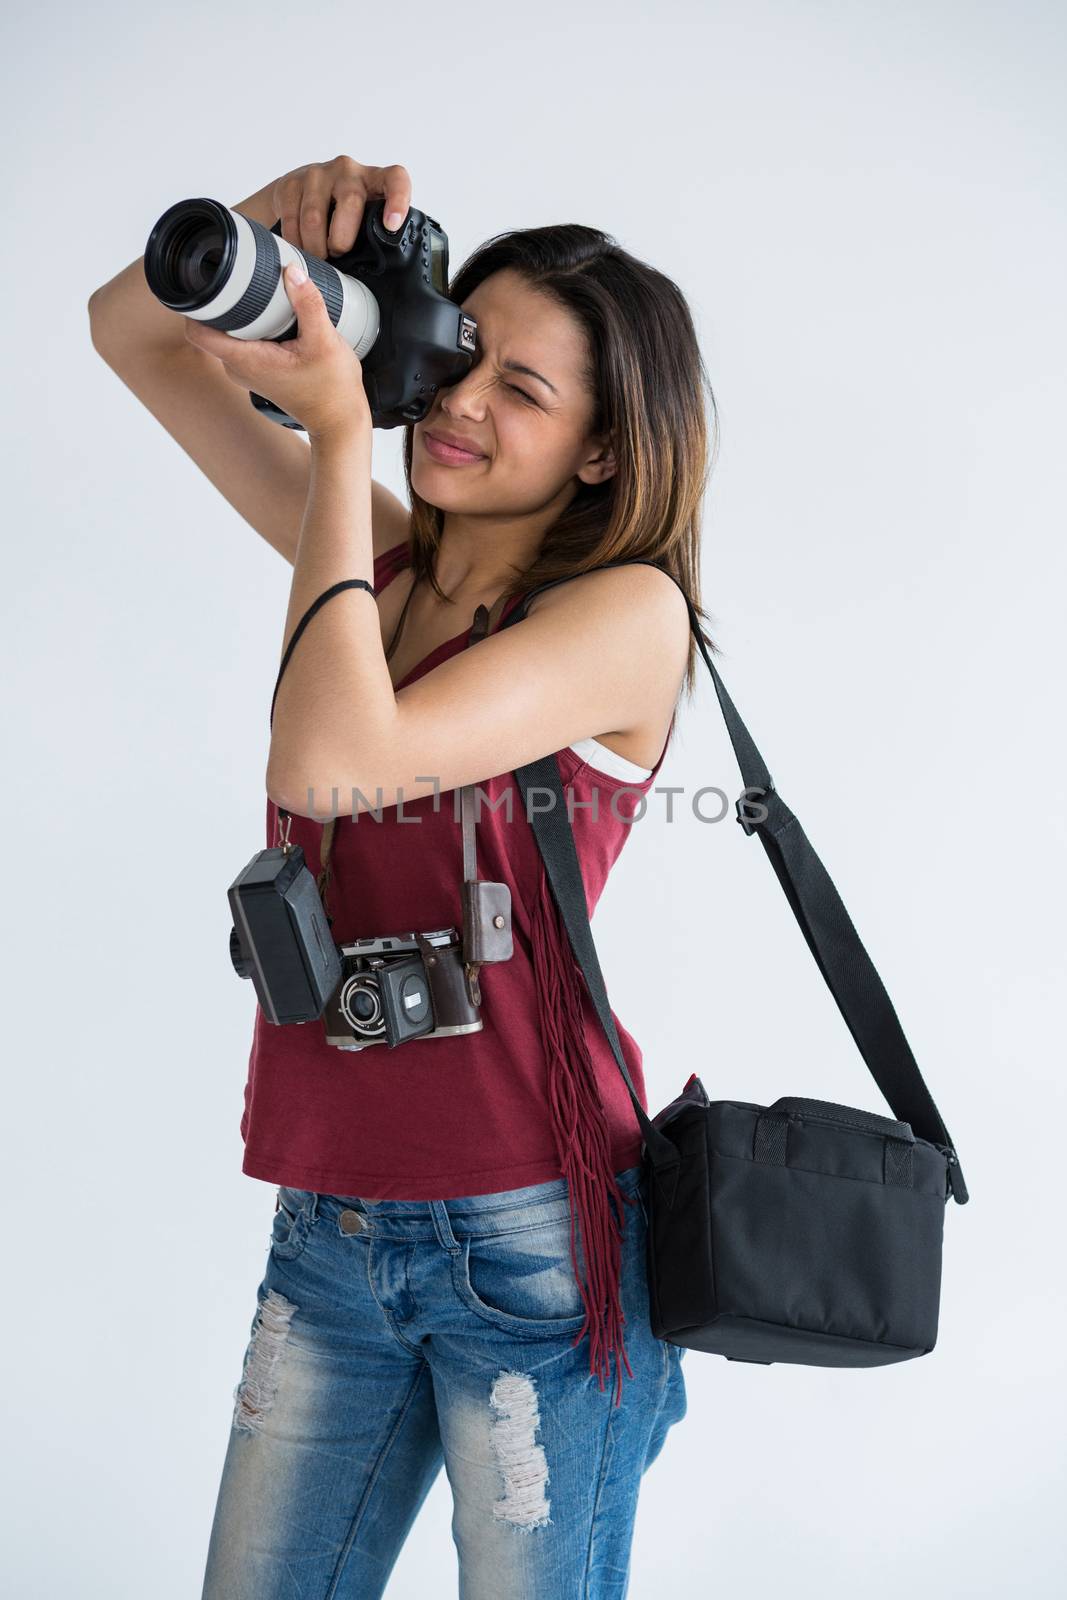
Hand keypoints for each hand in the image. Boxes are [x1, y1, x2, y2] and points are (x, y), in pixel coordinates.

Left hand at [183, 259, 372, 440]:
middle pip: (213, 326)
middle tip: (246, 281)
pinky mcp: (259, 370)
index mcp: (246, 360)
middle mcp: (239, 368)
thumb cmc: (331, 390)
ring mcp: (248, 371)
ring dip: (241, 313)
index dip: (195, 306)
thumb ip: (308, 304)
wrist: (339, 421)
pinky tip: (274, 316)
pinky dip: (253, 325)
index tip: (207, 284)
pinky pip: (244, 341)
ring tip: (264, 298)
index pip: (198, 332)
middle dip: (224, 301)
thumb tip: (292, 272)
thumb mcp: (325, 341)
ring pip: (229, 333)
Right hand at [267, 154, 411, 258]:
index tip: (391, 225)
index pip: (395, 178)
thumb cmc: (337, 215)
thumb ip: (374, 235)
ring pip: (315, 218)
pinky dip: (296, 243)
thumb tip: (383, 275)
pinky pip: (293, 221)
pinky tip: (301, 247)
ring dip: (316, 246)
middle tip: (337, 254)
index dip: (397, 199)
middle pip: (350, 203)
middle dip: (342, 240)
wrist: (295, 196)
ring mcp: (318, 174)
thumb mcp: (361, 221)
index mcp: (373, 180)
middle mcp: (347, 170)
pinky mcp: (291, 183)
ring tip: (319, 255)